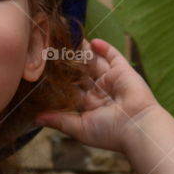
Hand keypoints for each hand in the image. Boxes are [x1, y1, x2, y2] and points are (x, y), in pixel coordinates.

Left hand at [34, 38, 161, 153]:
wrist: (138, 127)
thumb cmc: (109, 132)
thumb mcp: (79, 128)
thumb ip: (59, 120)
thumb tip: (35, 119)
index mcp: (90, 106)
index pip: (72, 89)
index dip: (60, 81)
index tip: (45, 70)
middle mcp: (100, 92)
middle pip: (82, 73)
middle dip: (69, 63)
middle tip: (54, 50)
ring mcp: (112, 80)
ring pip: (94, 62)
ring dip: (83, 52)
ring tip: (68, 40)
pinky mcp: (123, 71)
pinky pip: (113, 55)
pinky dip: (103, 48)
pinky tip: (92, 41)